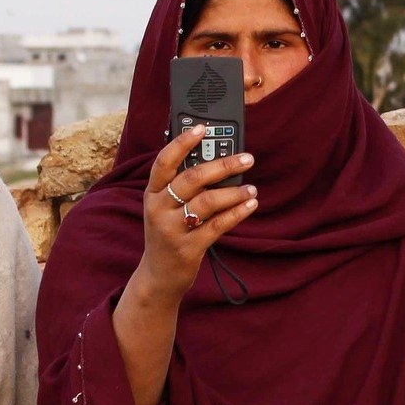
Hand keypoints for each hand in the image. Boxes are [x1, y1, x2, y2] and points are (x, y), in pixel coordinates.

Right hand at [132, 129, 257, 305]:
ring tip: (252, 189)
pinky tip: (249, 206)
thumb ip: (182, 187)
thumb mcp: (164, 208)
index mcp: (152, 193)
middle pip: (192, 179)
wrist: (158, 275)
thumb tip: (217, 161)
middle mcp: (158, 208)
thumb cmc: (167, 233)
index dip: (183, 142)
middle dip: (223, 166)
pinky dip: (236, 213)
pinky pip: (217, 225)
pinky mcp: (188, 248)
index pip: (164, 161)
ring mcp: (171, 229)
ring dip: (234, 192)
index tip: (203, 128)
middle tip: (247, 159)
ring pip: (207, 202)